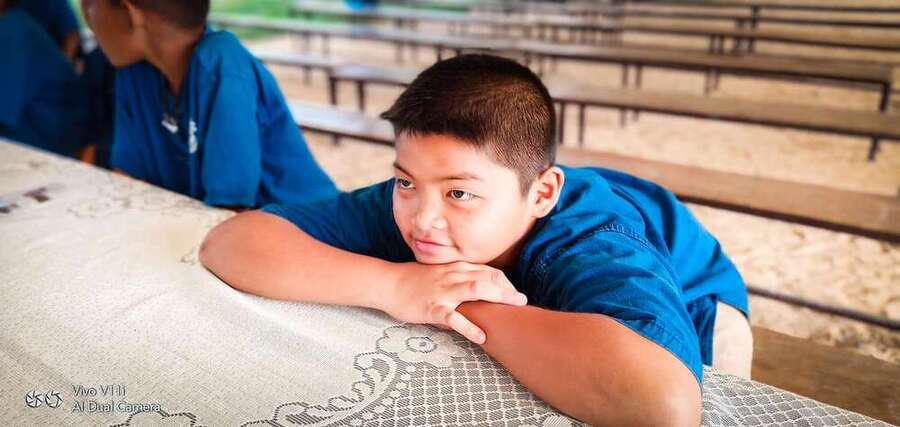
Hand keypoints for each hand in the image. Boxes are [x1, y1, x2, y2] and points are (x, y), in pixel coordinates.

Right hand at [381, 261, 526, 344]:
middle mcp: (453, 276)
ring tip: (512, 311)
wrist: (387, 283)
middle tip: (522, 302)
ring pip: (476, 290)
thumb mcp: (439, 274)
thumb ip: (459, 279)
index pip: (489, 271)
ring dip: (498, 299)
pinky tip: (482, 337)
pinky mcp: (432, 308)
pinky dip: (470, 328)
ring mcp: (443, 291)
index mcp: (456, 268)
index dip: (505, 283)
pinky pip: (454, 318)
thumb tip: (478, 291)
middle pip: (488, 278)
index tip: (514, 294)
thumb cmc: (413, 280)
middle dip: (508, 290)